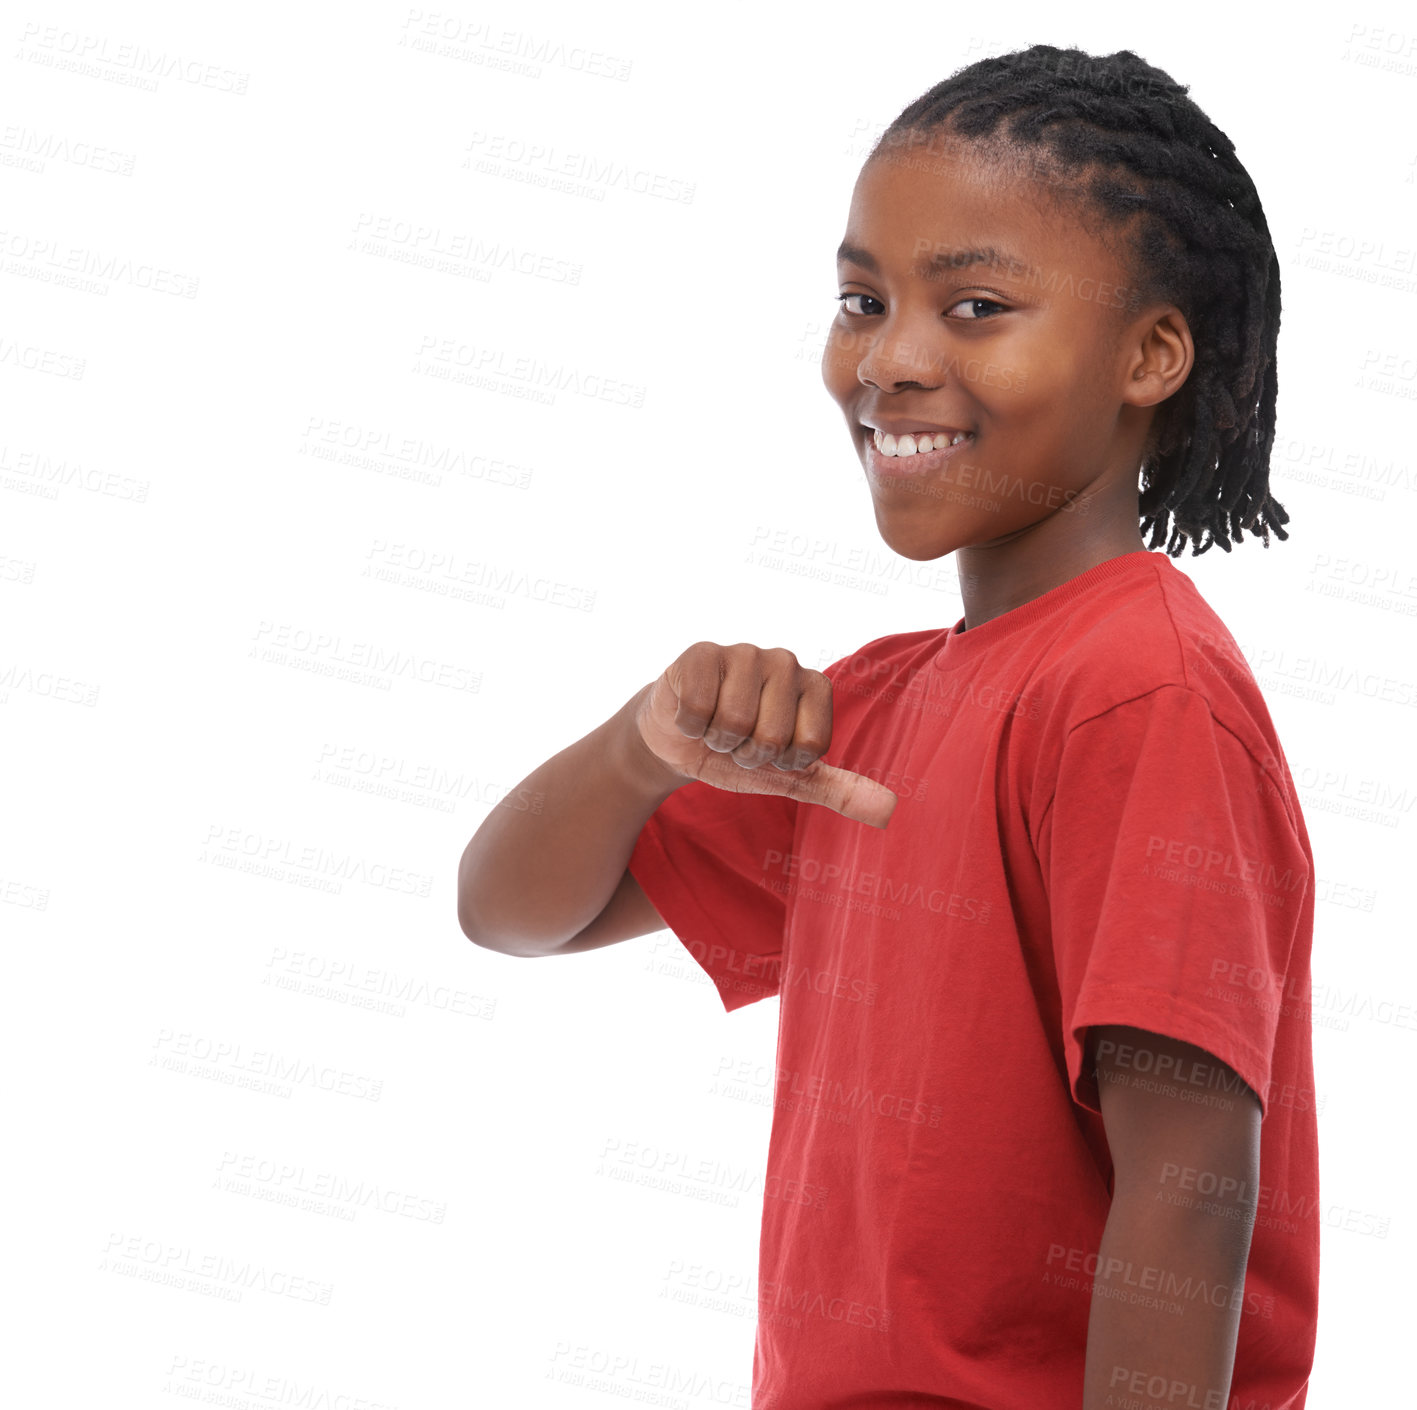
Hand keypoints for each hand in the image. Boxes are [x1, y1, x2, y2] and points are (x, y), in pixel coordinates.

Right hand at [631, 641, 897, 828]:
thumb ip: (840, 790)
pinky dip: (690, 726)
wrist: (681, 740)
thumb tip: (888, 810)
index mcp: (816, 686)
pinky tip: (693, 714)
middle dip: (745, 754)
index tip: (770, 751)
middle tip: (737, 739)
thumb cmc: (741, 753)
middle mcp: (786, 662)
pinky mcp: (702, 653)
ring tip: (715, 725)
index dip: (781, 763)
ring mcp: (743, 652)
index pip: (808, 748)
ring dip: (716, 740)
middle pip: (769, 737)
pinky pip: (698, 709)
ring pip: (732, 723)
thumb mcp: (791, 777)